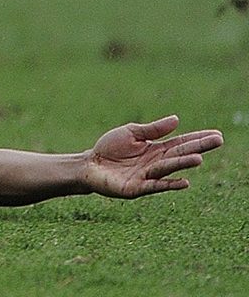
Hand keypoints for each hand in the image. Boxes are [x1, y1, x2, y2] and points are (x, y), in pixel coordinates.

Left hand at [82, 116, 222, 198]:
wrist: (89, 164)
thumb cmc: (110, 148)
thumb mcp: (131, 133)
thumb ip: (152, 129)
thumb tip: (177, 119)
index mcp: (156, 149)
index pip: (181, 142)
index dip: (198, 138)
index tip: (217, 134)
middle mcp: (157, 163)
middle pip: (180, 154)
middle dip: (199, 148)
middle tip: (218, 141)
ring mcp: (149, 176)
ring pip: (169, 168)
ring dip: (184, 164)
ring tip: (199, 158)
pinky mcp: (137, 188)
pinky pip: (156, 186)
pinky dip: (170, 184)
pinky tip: (185, 182)